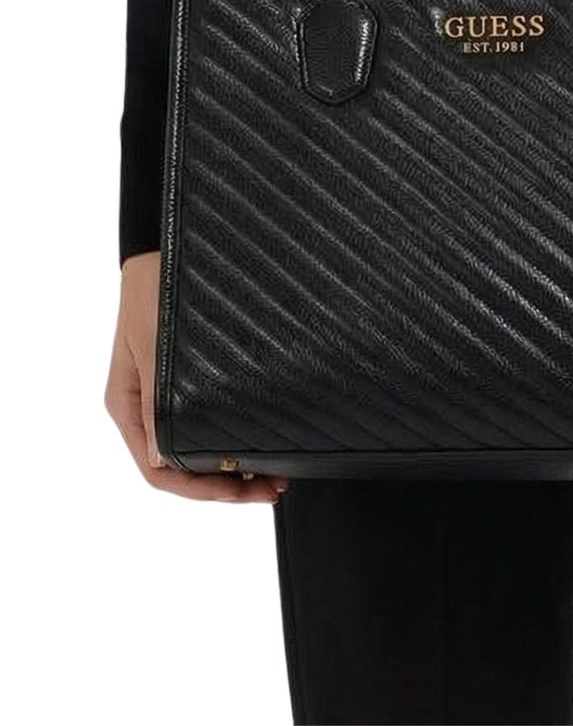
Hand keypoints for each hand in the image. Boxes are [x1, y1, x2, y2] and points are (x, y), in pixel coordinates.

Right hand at [104, 249, 288, 503]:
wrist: (165, 247)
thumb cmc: (154, 288)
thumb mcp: (153, 342)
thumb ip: (156, 399)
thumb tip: (163, 456)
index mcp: (128, 405)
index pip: (159, 470)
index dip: (200, 489)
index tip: (242, 492)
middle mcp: (147, 409)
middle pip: (183, 466)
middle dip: (227, 484)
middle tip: (275, 487)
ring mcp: (168, 397)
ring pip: (199, 448)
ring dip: (235, 465)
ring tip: (277, 473)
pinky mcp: (189, 381)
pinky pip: (210, 422)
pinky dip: (235, 437)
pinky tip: (263, 440)